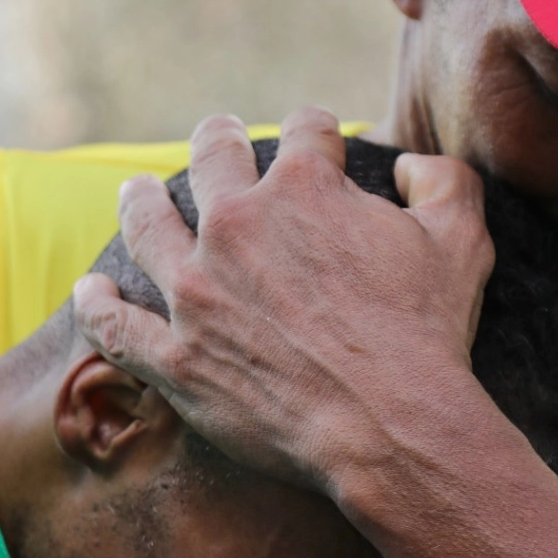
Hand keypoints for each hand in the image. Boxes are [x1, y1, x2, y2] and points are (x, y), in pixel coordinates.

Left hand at [73, 107, 493, 489]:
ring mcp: (197, 291)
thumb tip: (410, 165)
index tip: (320, 140)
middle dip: (221, 139)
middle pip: (214, 154)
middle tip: (221, 138)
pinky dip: (98, 306)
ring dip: (140, 200)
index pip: (306, 130)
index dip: (318, 131)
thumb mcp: (463, 242)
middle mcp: (238, 224)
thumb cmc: (427, 335)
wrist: (391, 428)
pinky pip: (114, 326)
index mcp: (305, 187)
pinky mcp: (175, 356)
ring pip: (147, 223)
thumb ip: (445, 181)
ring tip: (138, 192)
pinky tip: (93, 292)